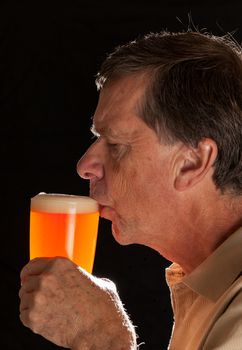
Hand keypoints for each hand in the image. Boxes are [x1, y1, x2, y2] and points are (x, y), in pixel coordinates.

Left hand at [19, 257, 136, 348]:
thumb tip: (84, 280)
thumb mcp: (95, 280)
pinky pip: (24, 315)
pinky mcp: (33, 318)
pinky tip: (46, 321)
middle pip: (27, 282)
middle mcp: (46, 278)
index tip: (27, 278)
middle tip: (40, 299)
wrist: (101, 330)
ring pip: (24, 299)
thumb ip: (81, 277)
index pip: (33, 265)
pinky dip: (32, 319)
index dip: (29, 273)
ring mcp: (38, 298)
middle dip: (32, 290)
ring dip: (32, 305)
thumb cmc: (102, 306)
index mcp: (59, 264)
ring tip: (48, 312)